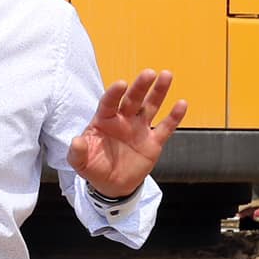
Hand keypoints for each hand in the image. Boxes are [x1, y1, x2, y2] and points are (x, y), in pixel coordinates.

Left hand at [69, 69, 187, 197]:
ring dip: (158, 92)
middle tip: (149, 73)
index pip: (109, 102)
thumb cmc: (94, 167)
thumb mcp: (81, 162)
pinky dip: (174, 117)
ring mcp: (139, 129)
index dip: (115, 93)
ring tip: (166, 76)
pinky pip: (165, 128)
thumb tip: (76, 141)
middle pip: (133, 99)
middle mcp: (123, 120)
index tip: (121, 84)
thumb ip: (77, 152)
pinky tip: (181, 104)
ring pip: (150, 107)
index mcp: (104, 120)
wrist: (112, 185)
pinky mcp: (153, 142)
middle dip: (140, 86)